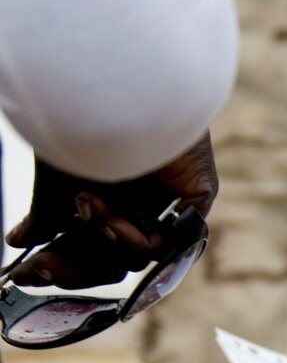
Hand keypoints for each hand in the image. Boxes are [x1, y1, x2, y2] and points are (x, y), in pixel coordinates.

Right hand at [7, 131, 218, 288]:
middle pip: (104, 258)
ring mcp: (161, 202)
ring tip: (87, 206)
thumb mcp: (55, 177)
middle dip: (70, 267)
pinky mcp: (191, 203)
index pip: (80, 243)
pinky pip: (164, 246)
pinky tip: (111, 220)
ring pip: (130, 255)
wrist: (118, 89)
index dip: (54, 262)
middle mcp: (132, 197)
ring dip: (100, 239)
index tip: (22, 272)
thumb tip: (20, 241)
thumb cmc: (80, 120)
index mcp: (101, 188)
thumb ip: (45, 216)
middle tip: (39, 266)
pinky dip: (133, 240)